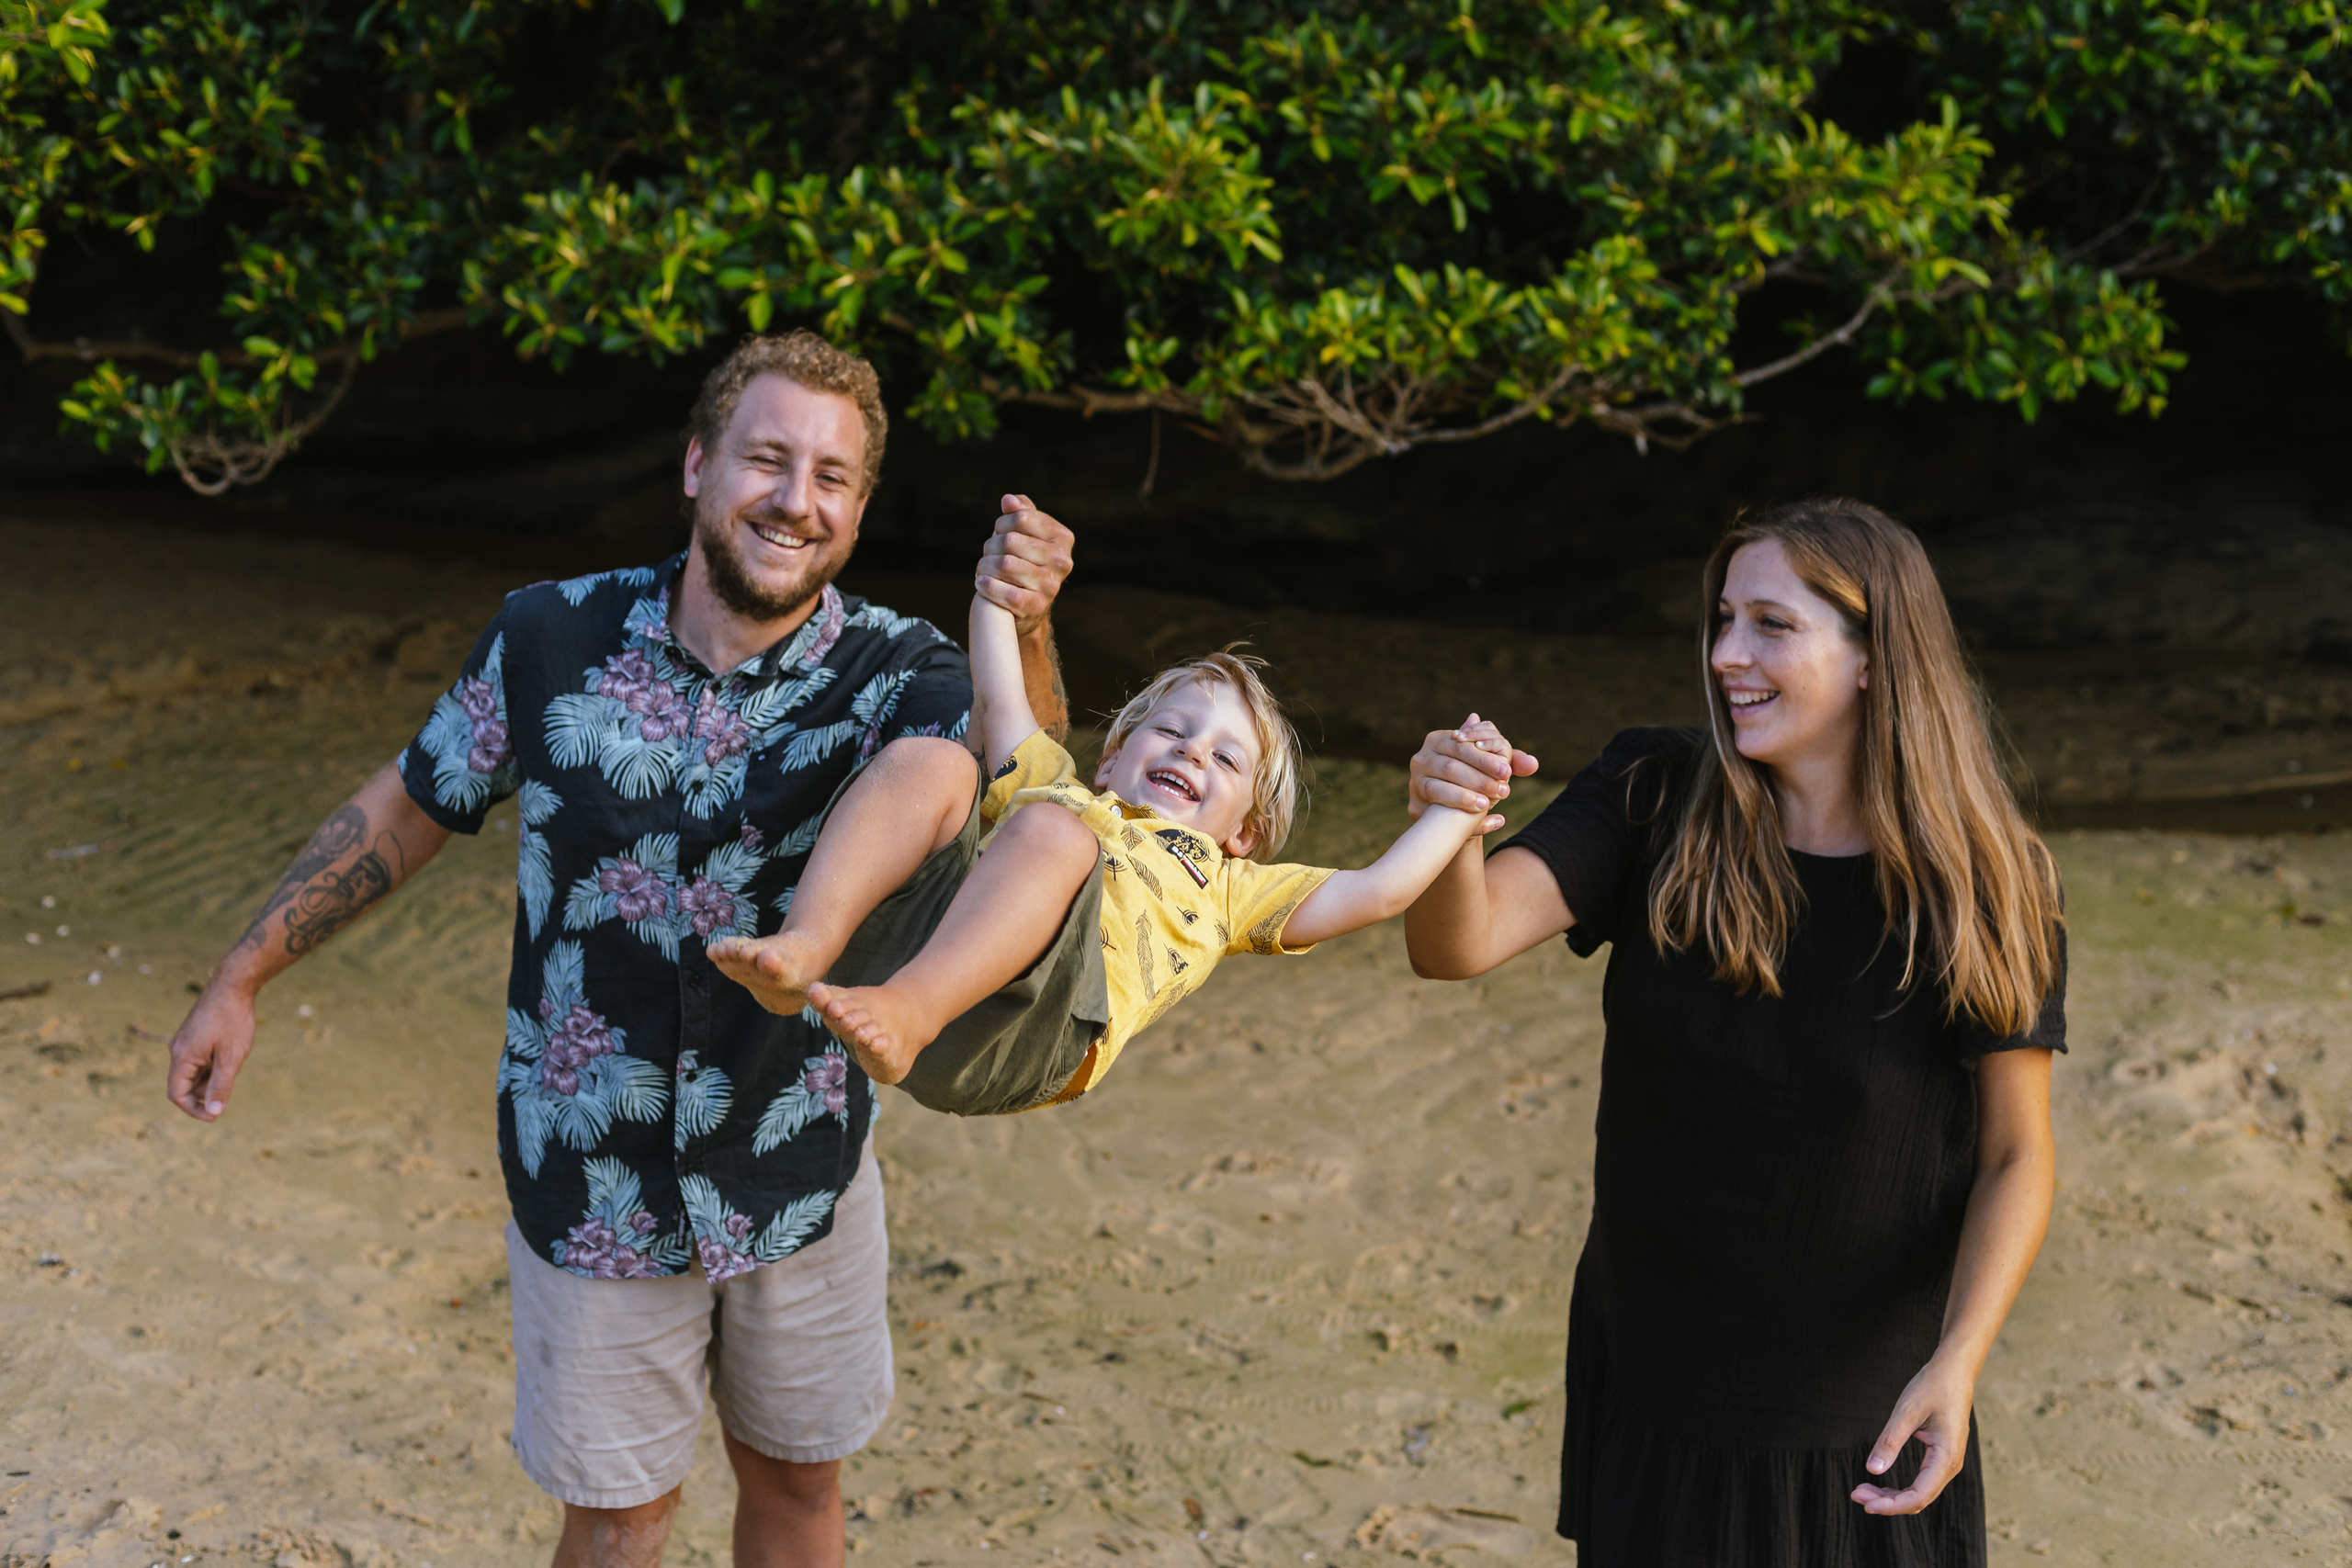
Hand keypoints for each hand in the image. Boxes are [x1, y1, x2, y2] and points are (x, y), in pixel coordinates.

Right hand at [166, 978, 258, 1121]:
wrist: (233, 985)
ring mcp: (184, 1042)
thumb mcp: (231, 1058)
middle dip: (206, 1091)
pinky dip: (212, 1064)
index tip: (215, 1116)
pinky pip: (198, 1059)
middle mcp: (177, 1050)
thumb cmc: (233, 1020)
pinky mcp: (193, 1035)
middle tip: (231, 1082)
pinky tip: (231, 1052)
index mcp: (181, 1057)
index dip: (193, 1110)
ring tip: (233, 1060)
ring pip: (194, 1072)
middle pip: (185, 1084)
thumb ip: (220, 1087)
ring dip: (211, 1077)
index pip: (177, 1095)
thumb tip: (213, 1114)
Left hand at [974, 494, 1073, 633]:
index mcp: (1063, 537)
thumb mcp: (1026, 534)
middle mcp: (1061, 561)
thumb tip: (1009, 500)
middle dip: (991, 545)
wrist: (1028, 605)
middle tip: (988, 553)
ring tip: (983, 568)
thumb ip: (1020, 512)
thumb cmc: (1024, 560)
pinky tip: (981, 583)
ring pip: (1004, 565)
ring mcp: (1051, 585)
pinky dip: (986, 585)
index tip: (998, 532)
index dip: (1002, 523)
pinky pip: (1004, 591)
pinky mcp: (1036, 606)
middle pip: (1010, 541)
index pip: (1022, 518)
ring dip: (985, 565)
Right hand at [1408, 713, 1537, 832]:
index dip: (1484, 759)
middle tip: (1504, 790)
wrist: (1457, 808)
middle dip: (1478, 779)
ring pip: (1436, 789)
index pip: (1461, 746)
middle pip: (1449, 767)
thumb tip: (1532, 764)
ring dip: (1464, 797)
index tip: (1507, 772)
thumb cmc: (1477, 779)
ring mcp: (1414, 783)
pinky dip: (1461, 821)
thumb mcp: (1493, 767)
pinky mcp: (1414, 808)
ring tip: (1489, 804)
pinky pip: (1434, 816)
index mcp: (1438, 740)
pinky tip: (1487, 823)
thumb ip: (1512, 763)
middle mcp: (1421, 759)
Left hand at [1852, 1356, 1974, 1514]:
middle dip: (1887, 1502)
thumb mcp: (1907, 1412)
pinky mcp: (1940, 1456)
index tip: (1866, 1504)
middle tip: (1855, 1494)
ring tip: (1863, 1491)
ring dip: (1892, 1496)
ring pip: (1919, 1492)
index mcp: (1946, 1458)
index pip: (1919, 1496)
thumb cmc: (1933, 1387)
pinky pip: (1921, 1481)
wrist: (1955, 1370)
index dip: (1892, 1505)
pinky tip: (1880, 1484)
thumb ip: (1890, 1441)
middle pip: (1918, 1499)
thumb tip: (1872, 1470)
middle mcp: (1950, 1466)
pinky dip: (1900, 1486)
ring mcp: (1947, 1462)